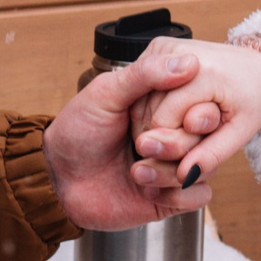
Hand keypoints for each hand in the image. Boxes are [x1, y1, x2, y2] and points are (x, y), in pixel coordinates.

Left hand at [42, 47, 218, 230]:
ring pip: (204, 167)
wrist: (55, 179)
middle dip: (179, 143)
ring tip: (136, 170)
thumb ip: (146, 75)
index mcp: (161, 107)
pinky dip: (180, 194)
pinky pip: (198, 197)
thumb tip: (189, 62)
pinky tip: (149, 189)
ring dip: (173, 170)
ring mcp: (170, 167)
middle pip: (205, 138)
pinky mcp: (167, 198)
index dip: (197, 110)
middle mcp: (170, 136)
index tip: (182, 115)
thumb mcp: (106, 93)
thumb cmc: (76, 131)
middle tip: (143, 144)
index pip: (201, 104)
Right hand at [128, 37, 260, 189]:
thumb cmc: (251, 98)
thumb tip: (184, 176)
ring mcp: (166, 46)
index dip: (172, 143)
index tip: (189, 148)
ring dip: (154, 123)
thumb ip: (212, 154)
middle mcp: (180, 53)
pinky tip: (173, 113)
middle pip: (149, 111)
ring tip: (183, 125)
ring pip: (141, 101)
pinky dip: (152, 107)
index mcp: (204, 73)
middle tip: (188, 138)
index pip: (163, 121)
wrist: (258, 66)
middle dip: (163, 135)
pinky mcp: (159, 47)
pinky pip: (142, 88)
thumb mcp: (240, 131)